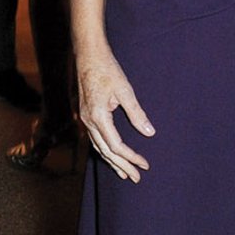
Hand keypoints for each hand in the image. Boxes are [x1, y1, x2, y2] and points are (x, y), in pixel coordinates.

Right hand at [75, 43, 154, 181]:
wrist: (87, 55)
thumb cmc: (107, 70)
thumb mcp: (125, 90)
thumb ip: (137, 113)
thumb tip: (150, 132)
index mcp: (98, 117)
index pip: (116, 146)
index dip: (131, 157)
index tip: (144, 164)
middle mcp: (88, 122)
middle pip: (106, 151)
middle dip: (122, 166)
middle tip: (136, 178)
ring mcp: (84, 119)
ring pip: (98, 147)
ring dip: (112, 161)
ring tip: (124, 173)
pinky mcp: (85, 115)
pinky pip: (94, 139)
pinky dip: (104, 150)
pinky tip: (110, 154)